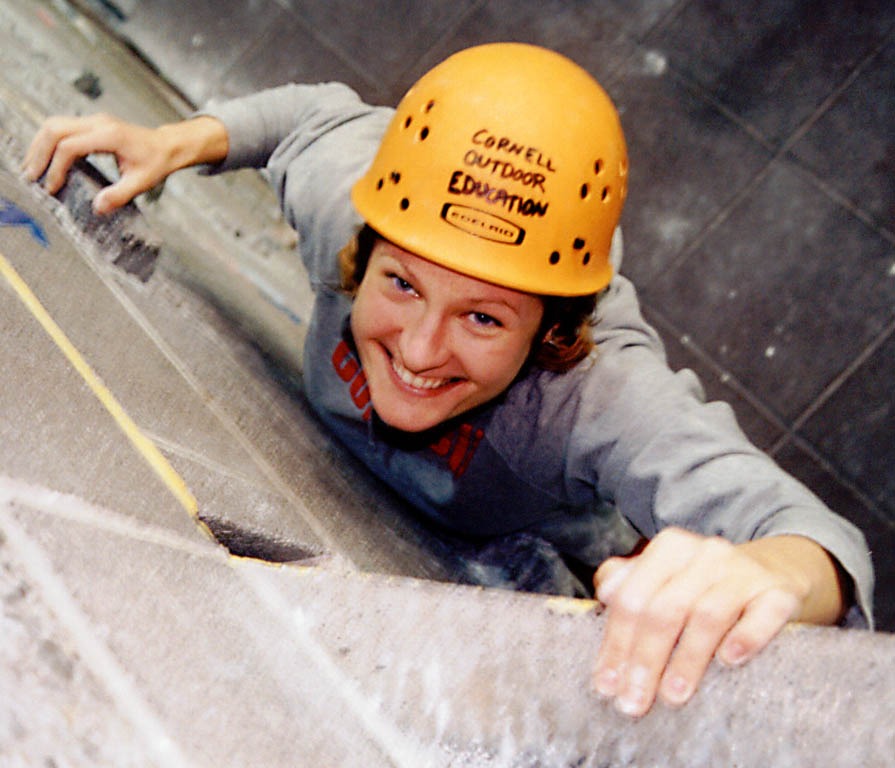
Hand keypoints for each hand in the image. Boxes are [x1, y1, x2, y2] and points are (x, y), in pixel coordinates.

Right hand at [22, 114, 227, 213]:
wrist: (167, 146)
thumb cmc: (157, 163)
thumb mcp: (142, 182)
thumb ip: (119, 195)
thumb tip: (97, 208)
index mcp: (109, 135)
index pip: (70, 147)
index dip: (57, 168)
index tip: (53, 188)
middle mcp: (98, 122)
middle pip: (54, 129)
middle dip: (38, 153)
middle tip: (30, 177)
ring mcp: (93, 120)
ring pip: (54, 125)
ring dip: (39, 146)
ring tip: (32, 169)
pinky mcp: (91, 124)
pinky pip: (62, 128)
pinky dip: (49, 143)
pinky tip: (46, 161)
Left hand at [592, 528, 844, 716]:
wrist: (772, 571)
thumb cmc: (702, 582)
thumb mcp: (663, 574)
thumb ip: (628, 582)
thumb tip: (604, 595)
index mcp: (669, 548)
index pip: (632, 597)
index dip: (616, 643)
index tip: (607, 685)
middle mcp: (705, 554)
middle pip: (665, 609)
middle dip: (645, 660)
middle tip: (634, 701)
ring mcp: (744, 571)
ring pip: (708, 615)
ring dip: (688, 660)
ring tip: (672, 696)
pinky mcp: (779, 592)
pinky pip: (764, 614)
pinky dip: (746, 637)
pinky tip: (730, 660)